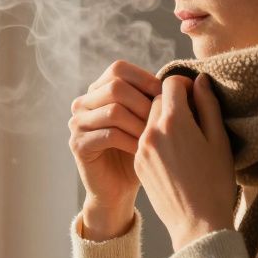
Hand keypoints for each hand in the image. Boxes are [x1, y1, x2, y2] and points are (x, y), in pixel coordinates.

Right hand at [69, 61, 161, 237]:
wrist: (120, 189)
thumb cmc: (139, 152)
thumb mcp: (147, 119)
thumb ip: (153, 97)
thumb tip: (181, 78)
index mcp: (97, 91)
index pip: (118, 69)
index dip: (145, 79)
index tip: (166, 97)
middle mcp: (82, 104)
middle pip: (115, 87)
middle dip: (144, 103)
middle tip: (161, 121)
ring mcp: (77, 124)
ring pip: (113, 111)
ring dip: (140, 124)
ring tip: (155, 138)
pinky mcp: (78, 145)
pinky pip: (108, 135)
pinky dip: (131, 141)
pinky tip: (143, 150)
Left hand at [134, 74, 235, 251]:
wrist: (197, 223)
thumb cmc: (216, 181)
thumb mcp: (219, 140)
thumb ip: (208, 105)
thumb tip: (198, 80)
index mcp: (174, 122)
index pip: (170, 83)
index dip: (185, 84)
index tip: (196, 95)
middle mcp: (151, 132)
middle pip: (156, 99)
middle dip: (173, 101)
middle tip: (192, 115)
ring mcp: (141, 148)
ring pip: (148, 119)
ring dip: (163, 120)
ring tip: (184, 137)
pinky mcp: (137, 163)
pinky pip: (144, 139)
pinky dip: (156, 138)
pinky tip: (174, 154)